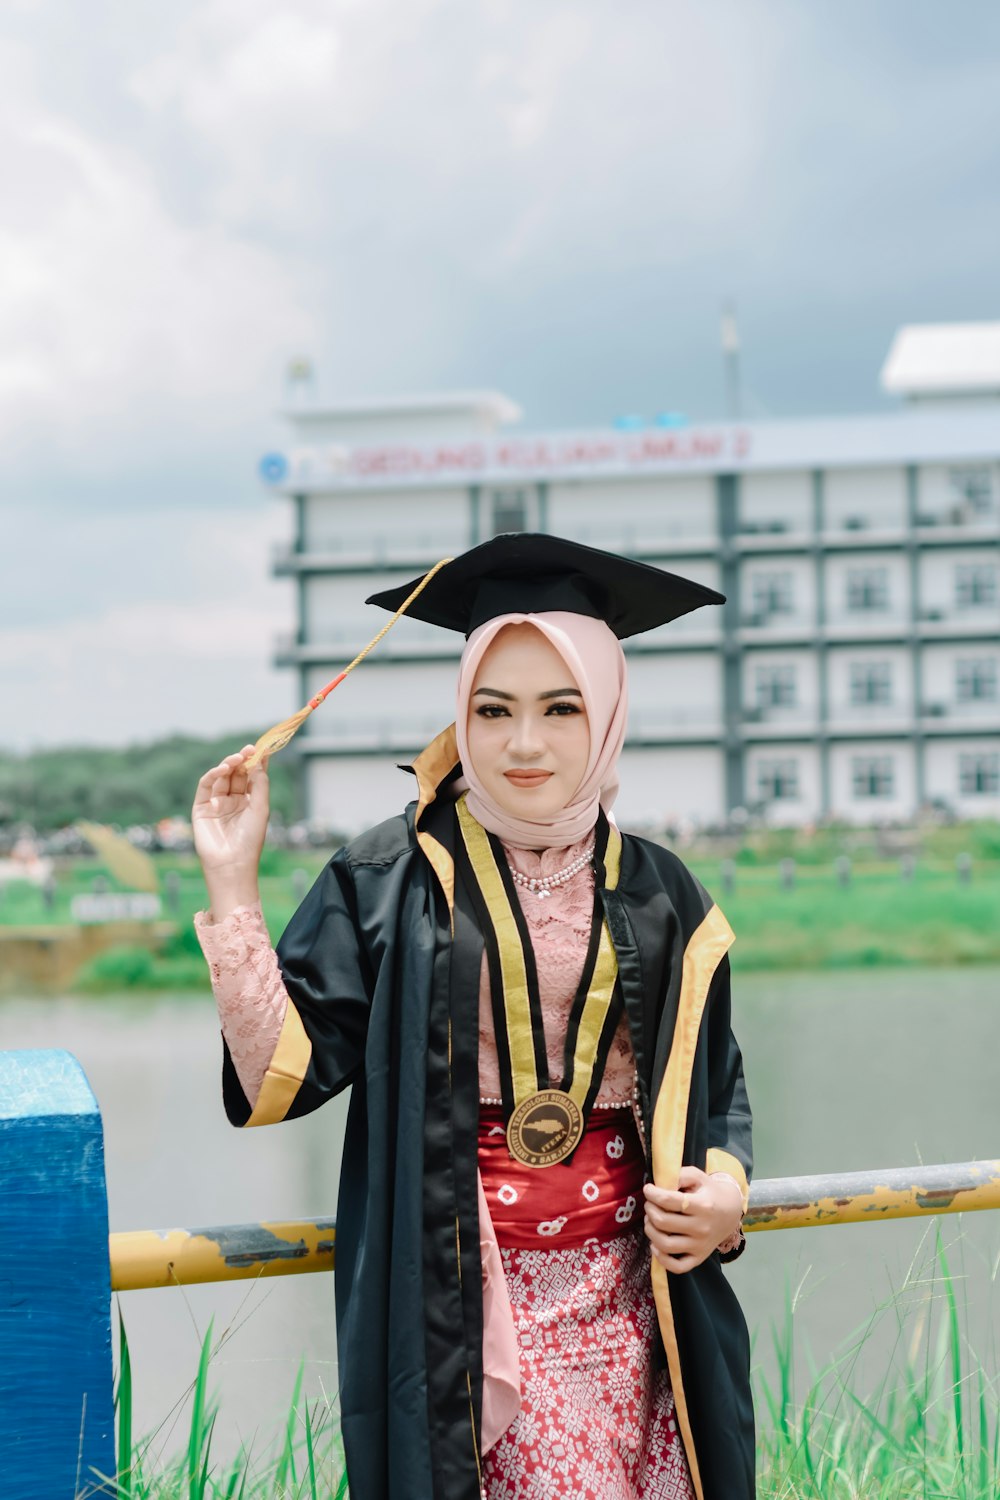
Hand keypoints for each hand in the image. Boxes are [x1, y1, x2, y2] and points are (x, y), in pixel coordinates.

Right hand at [191, 746, 268, 915]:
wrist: (232, 864)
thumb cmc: (250, 840)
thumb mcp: (261, 808)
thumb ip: (260, 783)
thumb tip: (259, 760)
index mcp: (249, 802)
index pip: (251, 777)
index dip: (256, 762)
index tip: (261, 749)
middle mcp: (233, 801)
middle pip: (237, 774)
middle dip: (242, 760)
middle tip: (249, 749)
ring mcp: (216, 803)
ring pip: (222, 777)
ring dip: (229, 765)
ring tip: (238, 757)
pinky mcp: (201, 807)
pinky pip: (206, 786)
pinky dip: (214, 774)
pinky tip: (224, 768)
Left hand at [643, 1167, 743, 1274]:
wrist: (730, 1212)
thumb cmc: (709, 1192)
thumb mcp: (697, 1177)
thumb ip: (679, 1176)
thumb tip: (660, 1185)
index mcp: (702, 1205)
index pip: (668, 1200)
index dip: (652, 1193)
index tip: (648, 1189)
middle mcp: (702, 1228)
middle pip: (662, 1222)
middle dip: (649, 1210)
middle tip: (650, 1204)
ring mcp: (700, 1246)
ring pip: (665, 1245)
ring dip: (650, 1231)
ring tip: (651, 1222)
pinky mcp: (698, 1258)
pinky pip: (676, 1267)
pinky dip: (661, 1258)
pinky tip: (656, 1245)